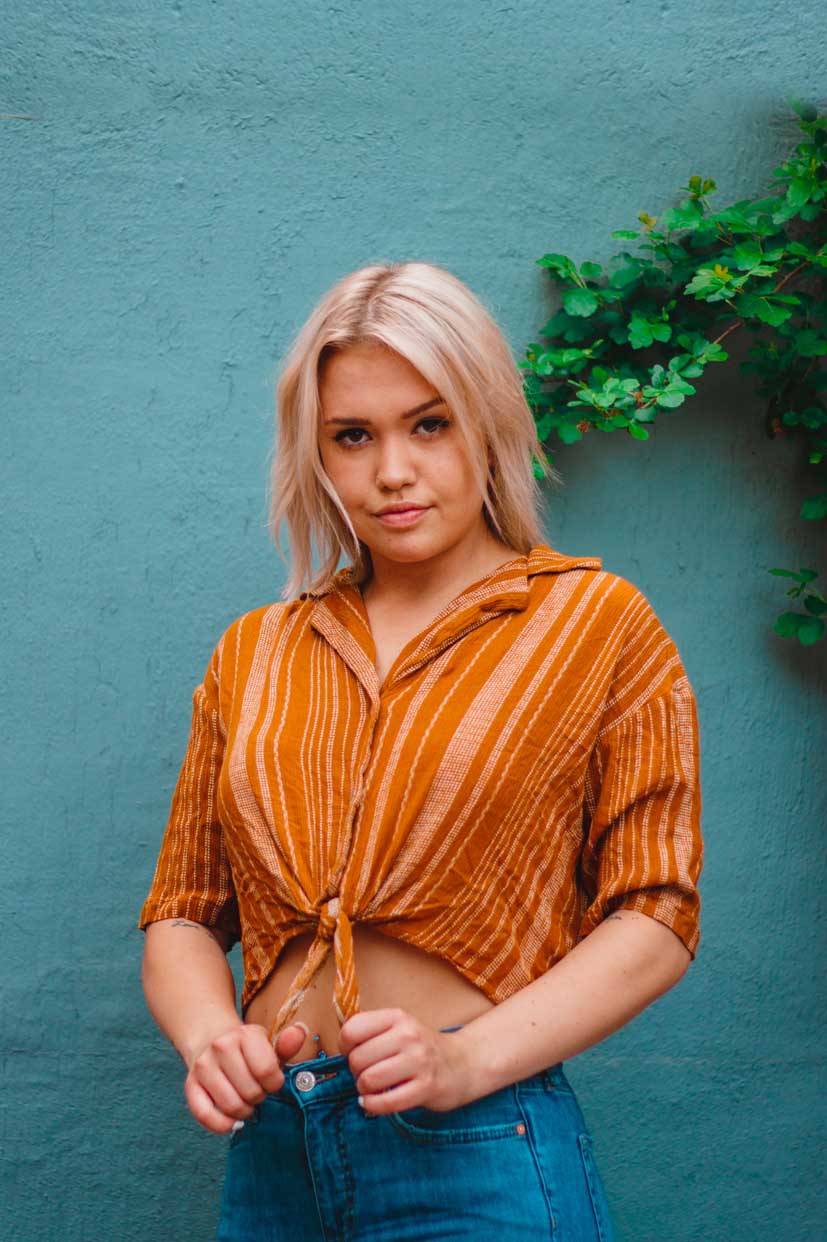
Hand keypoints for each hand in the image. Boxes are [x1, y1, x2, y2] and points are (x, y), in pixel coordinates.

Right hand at [184, 1020, 307, 1134]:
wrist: (211, 1040)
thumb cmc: (247, 1049)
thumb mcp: (269, 1044)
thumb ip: (287, 1044)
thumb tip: (300, 1032)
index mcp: (245, 1034)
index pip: (266, 1071)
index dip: (274, 1084)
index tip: (272, 1081)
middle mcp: (221, 1047)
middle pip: (250, 1092)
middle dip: (259, 1097)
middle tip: (257, 1091)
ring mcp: (203, 1066)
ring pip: (231, 1106)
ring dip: (244, 1111)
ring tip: (246, 1101)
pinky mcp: (190, 1085)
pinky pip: (205, 1115)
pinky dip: (222, 1124)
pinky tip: (231, 1120)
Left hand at [338, 1007, 474, 1115]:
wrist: (463, 1064)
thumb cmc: (422, 1048)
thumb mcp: (399, 1028)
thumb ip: (371, 1033)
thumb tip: (339, 1050)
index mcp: (397, 1017)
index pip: (352, 1029)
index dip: (344, 1046)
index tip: (352, 1053)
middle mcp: (408, 1035)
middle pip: (358, 1058)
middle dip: (355, 1071)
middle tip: (366, 1073)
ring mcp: (419, 1061)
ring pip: (369, 1080)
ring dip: (363, 1089)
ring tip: (372, 1087)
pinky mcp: (426, 1087)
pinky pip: (386, 1102)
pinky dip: (372, 1106)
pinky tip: (373, 1102)